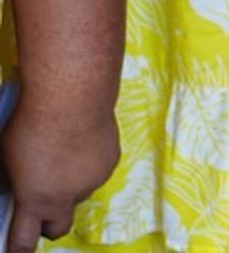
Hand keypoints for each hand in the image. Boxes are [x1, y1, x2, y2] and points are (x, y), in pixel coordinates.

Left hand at [2, 91, 120, 251]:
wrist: (72, 97)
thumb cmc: (31, 123)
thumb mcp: (7, 158)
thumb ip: (14, 180)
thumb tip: (17, 185)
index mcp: (36, 201)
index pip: (23, 242)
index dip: (19, 249)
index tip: (17, 251)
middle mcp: (67, 197)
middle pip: (59, 228)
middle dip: (49, 224)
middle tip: (41, 206)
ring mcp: (93, 180)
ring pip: (79, 194)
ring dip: (70, 185)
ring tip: (63, 154)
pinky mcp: (112, 161)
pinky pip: (96, 172)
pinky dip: (88, 164)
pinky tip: (80, 141)